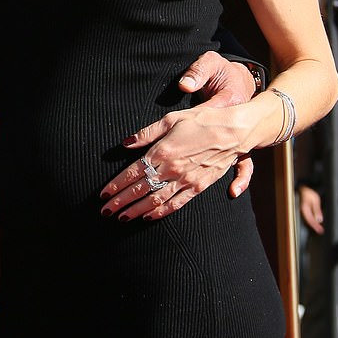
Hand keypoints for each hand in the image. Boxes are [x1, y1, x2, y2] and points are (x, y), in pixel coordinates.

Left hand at [100, 51, 255, 220]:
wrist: (234, 131)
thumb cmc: (201, 121)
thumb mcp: (170, 119)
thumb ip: (146, 133)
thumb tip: (125, 143)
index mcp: (162, 152)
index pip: (132, 173)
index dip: (116, 185)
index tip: (103, 194)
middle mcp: (172, 169)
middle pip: (140, 190)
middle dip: (121, 202)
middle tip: (105, 212)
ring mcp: (186, 180)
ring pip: (156, 201)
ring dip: (137, 211)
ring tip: (122, 218)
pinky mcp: (198, 187)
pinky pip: (176, 204)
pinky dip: (161, 213)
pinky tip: (148, 217)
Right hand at [298, 184, 324, 234]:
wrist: (302, 188)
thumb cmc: (308, 193)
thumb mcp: (315, 200)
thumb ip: (317, 210)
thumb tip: (319, 219)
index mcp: (305, 209)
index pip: (311, 220)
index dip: (316, 226)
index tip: (320, 230)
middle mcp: (302, 211)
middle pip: (309, 221)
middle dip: (315, 227)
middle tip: (320, 231)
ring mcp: (302, 210)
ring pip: (307, 220)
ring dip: (313, 224)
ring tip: (318, 229)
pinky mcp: (303, 210)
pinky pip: (307, 217)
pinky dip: (311, 221)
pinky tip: (314, 222)